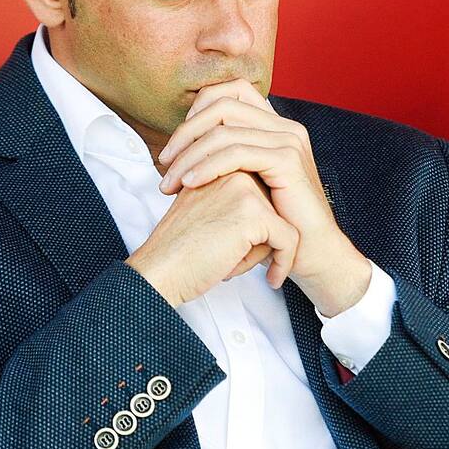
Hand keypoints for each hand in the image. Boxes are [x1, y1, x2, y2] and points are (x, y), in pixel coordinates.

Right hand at [125, 170, 298, 307]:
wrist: (159, 270)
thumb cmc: (180, 250)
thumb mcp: (206, 213)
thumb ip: (233, 204)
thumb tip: (272, 217)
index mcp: (222, 169)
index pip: (263, 198)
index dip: (255, 230)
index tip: (238, 251)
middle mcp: (235, 173)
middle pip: (275, 210)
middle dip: (259, 240)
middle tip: (227, 257)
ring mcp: (245, 191)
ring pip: (282, 224)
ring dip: (263, 252)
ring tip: (231, 263)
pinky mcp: (253, 214)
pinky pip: (288, 240)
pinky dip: (283, 263)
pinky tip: (270, 279)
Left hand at [157, 79, 371, 315]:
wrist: (312, 253)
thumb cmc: (276, 224)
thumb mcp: (247, 184)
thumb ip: (226, 159)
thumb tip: (185, 146)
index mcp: (275, 126)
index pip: (230, 92)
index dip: (197, 110)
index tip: (176, 146)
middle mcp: (285, 126)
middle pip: (222, 105)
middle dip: (186, 132)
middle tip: (164, 162)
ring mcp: (289, 140)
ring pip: (223, 130)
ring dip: (189, 155)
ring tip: (170, 182)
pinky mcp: (288, 161)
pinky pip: (236, 154)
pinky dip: (206, 166)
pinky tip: (189, 184)